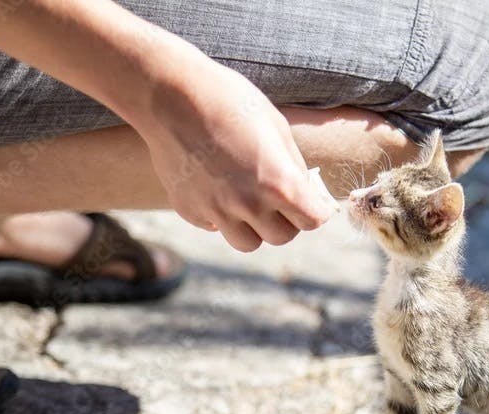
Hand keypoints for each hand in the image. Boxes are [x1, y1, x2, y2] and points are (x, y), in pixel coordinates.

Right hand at [137, 59, 336, 250]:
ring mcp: (215, 211)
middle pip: (281, 237)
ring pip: (247, 243)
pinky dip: (220, 215)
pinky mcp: (189, 210)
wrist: (171, 95)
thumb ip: (293, 167)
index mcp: (278, 183)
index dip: (316, 211)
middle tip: (280, 200)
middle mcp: (248, 205)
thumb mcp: (276, 127)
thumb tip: (305, 192)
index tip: (313, 204)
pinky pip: (214, 226)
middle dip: (287, 221)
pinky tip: (217, 187)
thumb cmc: (230, 101)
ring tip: (249, 202)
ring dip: (254, 228)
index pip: (313, 221)